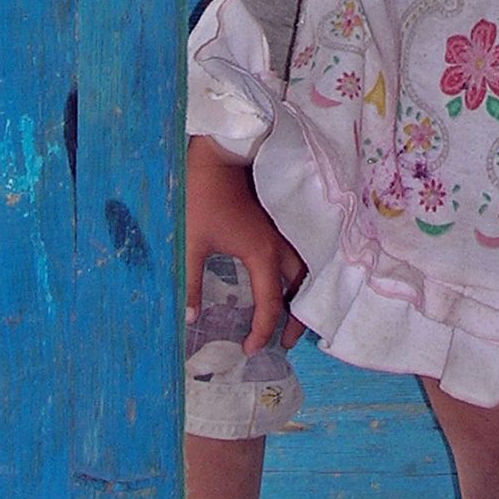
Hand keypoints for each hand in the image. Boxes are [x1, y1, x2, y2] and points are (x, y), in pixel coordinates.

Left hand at [186, 134, 305, 352]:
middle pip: (303, 290)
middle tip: (289, 342)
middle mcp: (283, 244)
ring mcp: (288, 228)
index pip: (270, 305)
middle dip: (300, 320)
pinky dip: (304, 273)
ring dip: (306, 295)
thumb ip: (190, 282)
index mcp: (262, 254)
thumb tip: (189, 320)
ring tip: (296, 314)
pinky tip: (293, 279)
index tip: (250, 349)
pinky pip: (305, 252)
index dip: (262, 332)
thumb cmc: (204, 192)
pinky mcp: (284, 217)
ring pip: (309, 269)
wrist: (223, 149)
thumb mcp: (191, 240)